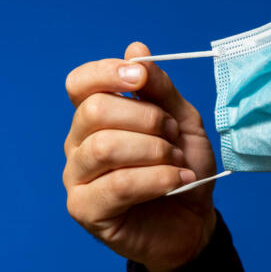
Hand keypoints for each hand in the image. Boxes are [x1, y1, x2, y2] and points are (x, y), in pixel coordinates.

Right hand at [62, 42, 217, 271]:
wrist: (193, 221)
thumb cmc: (182, 168)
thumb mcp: (181, 121)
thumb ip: (159, 89)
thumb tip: (136, 50)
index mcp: (95, 117)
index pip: (80, 83)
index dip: (108, 73)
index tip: (140, 79)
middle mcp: (78, 143)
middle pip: (94, 111)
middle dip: (146, 119)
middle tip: (174, 136)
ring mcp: (77, 177)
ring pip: (104, 147)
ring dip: (154, 150)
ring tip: (178, 162)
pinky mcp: (85, 209)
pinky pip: (117, 184)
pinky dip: (156, 179)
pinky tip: (179, 181)